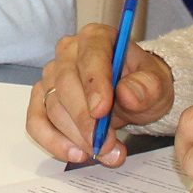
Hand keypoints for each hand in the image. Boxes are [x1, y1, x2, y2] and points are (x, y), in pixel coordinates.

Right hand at [24, 22, 174, 164]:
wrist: (134, 95)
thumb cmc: (142, 84)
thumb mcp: (157, 84)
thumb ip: (146, 87)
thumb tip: (127, 94)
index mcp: (96, 38)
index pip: (90, 56)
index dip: (94, 84)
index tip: (102, 112)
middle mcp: (68, 52)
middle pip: (65, 84)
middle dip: (85, 120)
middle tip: (106, 144)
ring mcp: (51, 75)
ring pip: (52, 107)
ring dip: (76, 137)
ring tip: (105, 153)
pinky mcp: (42, 99)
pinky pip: (36, 121)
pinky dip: (53, 142)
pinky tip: (75, 154)